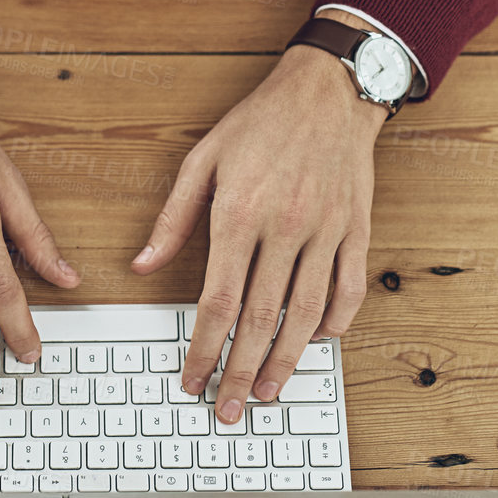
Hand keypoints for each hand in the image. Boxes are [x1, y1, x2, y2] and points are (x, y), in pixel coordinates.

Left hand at [132, 16, 381, 422]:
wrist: (329, 89)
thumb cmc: (261, 122)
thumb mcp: (203, 159)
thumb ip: (172, 219)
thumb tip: (141, 266)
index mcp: (239, 213)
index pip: (218, 301)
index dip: (202, 348)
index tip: (191, 377)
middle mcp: (284, 228)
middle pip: (261, 320)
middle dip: (239, 371)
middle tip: (226, 408)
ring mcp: (326, 232)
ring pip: (306, 315)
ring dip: (286, 362)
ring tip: (267, 393)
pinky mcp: (356, 229)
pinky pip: (348, 289)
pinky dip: (335, 323)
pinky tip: (317, 343)